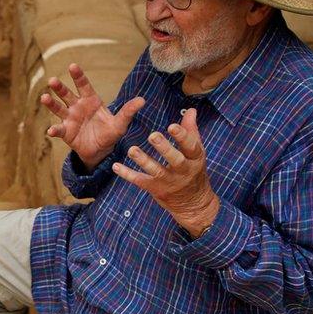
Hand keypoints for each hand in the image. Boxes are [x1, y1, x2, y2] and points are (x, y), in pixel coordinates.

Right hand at [40, 64, 144, 170]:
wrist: (100, 151)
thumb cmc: (110, 133)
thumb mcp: (120, 124)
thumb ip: (128, 112)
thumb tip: (142, 100)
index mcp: (91, 100)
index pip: (83, 85)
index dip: (78, 76)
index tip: (72, 66)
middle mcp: (77, 106)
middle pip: (66, 94)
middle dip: (59, 87)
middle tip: (52, 80)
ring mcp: (70, 119)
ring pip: (58, 108)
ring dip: (51, 103)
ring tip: (44, 97)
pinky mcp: (65, 132)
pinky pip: (59, 129)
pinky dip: (54, 130)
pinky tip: (51, 131)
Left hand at [112, 108, 219, 236]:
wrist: (192, 203)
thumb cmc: (193, 171)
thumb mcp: (196, 153)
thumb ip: (191, 131)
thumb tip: (191, 110)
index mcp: (194, 158)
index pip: (191, 146)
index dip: (182, 136)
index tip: (172, 126)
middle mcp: (183, 170)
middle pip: (174, 159)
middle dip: (163, 148)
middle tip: (152, 135)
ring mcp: (168, 181)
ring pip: (155, 171)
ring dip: (143, 160)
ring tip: (132, 150)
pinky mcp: (155, 188)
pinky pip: (140, 180)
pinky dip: (127, 174)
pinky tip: (116, 166)